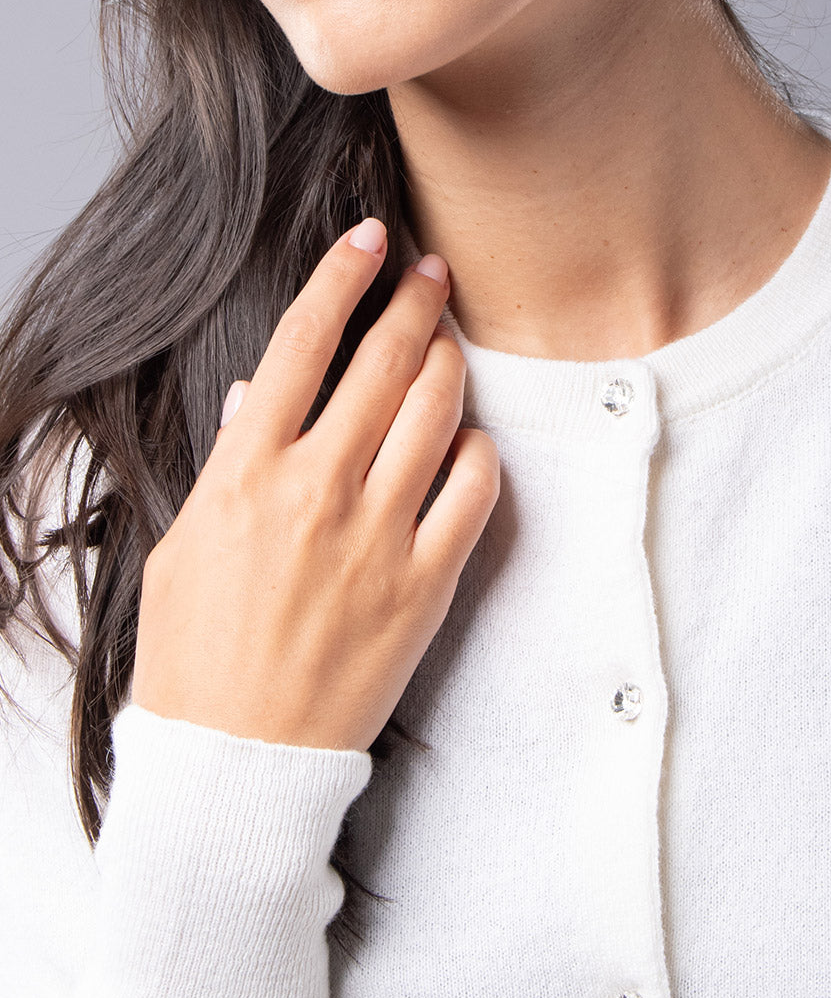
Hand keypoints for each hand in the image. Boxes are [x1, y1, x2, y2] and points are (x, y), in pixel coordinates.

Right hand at [130, 219, 499, 752]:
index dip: (342, 275)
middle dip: (415, 301)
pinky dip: (478, 454)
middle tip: (433, 275)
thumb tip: (260, 398)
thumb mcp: (185, 546)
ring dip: (449, 364)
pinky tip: (468, 445)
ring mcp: (376, 536)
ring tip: (449, 348)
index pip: (302, 341)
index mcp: (245, 471)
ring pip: (436, 412)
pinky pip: (473, 492)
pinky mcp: (423, 585)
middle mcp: (315, 489)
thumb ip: (229, 466)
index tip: (369, 240)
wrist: (238, 756)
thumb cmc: (198, 655)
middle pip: (383, 361)